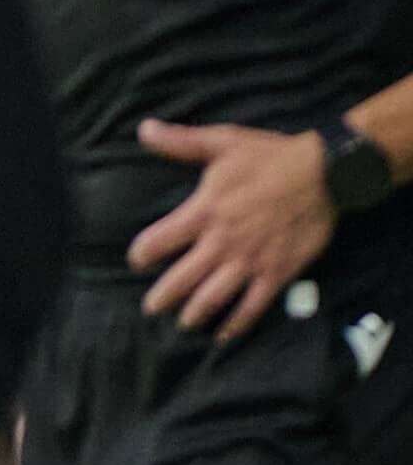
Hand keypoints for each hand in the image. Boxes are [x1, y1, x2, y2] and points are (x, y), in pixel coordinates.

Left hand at [129, 118, 332, 339]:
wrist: (326, 172)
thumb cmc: (271, 156)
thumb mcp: (223, 142)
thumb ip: (180, 142)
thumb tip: (143, 129)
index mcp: (203, 212)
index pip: (155, 243)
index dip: (141, 255)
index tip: (138, 261)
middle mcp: (221, 242)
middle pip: (179, 280)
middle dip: (161, 298)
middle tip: (151, 308)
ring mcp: (250, 260)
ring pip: (211, 299)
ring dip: (192, 315)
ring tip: (182, 323)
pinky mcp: (277, 272)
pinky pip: (252, 306)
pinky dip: (235, 325)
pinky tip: (223, 335)